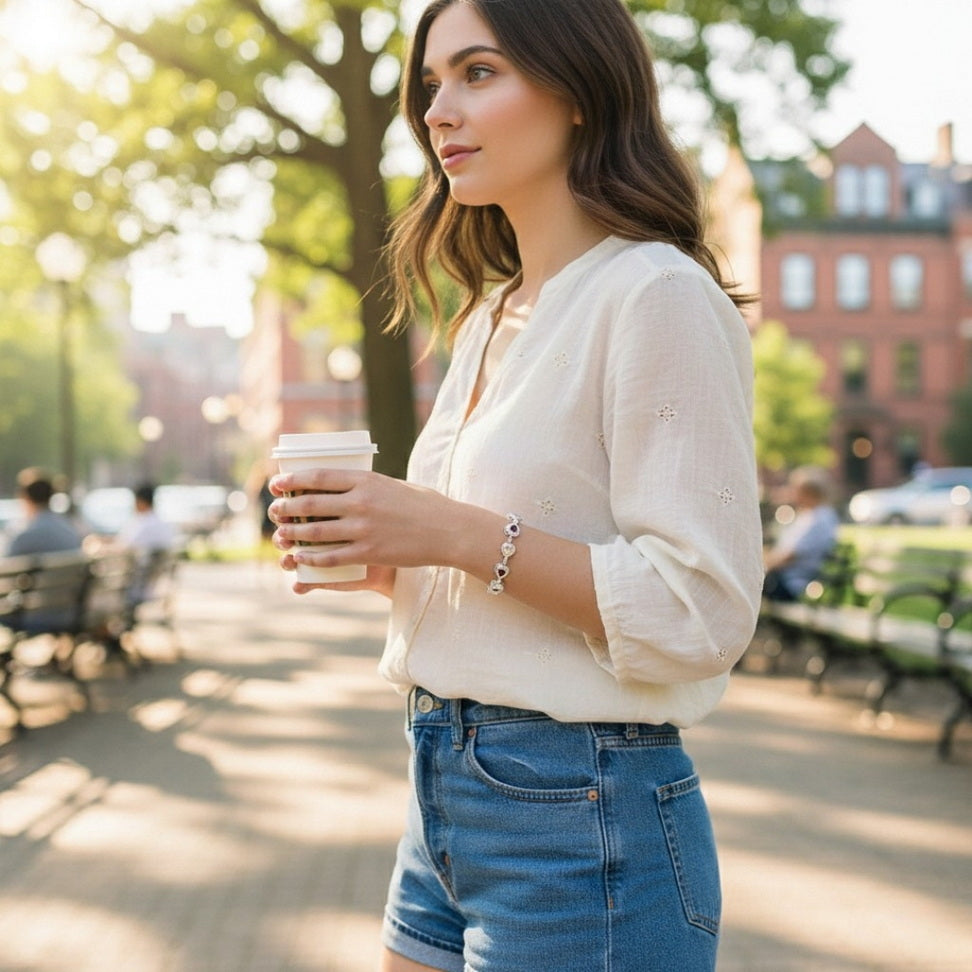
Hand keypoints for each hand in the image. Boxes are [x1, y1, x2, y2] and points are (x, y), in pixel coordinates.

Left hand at [268, 467, 459, 593]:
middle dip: (286, 507)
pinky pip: (332, 556)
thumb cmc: (425, 506)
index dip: (293, 480)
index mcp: (366, 480)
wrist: (449, 530)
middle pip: (311, 503)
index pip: (319, 476)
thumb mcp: (394, 485)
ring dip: (293, 534)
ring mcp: (364, 528)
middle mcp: (361, 502)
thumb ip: (367, 486)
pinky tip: (301, 559)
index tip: (277, 483)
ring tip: (281, 535)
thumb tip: (341, 487)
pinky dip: (312, 558)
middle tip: (275, 511)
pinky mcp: (370, 552)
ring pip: (316, 532)